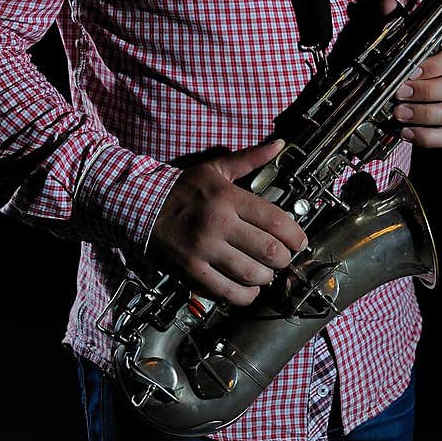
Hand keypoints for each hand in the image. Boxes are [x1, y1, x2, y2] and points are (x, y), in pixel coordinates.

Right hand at [147, 138, 307, 305]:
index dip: (296, 236)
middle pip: (269, 251)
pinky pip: (227, 292)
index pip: (276, 221)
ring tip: (267, 272)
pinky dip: (244, 295)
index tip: (300, 241)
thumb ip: (250, 158)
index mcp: (228, 198)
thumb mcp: (216, 168)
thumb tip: (278, 145)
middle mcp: (218, 224)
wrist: (141, 207)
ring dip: (267, 277)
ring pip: (252, 274)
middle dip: (284, 258)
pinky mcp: (192, 271)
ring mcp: (204, 250)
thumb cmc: (183, 188)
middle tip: (284, 257)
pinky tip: (249, 288)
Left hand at [381, 0, 441, 147]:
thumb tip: (388, 6)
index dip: (434, 66)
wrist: (416, 87)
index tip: (410, 70)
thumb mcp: (401, 40)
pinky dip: (428, 137)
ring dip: (425, 116)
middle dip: (427, 92)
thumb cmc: (413, 63)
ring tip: (399, 114)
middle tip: (400, 93)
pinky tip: (407, 132)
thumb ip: (395, 22)